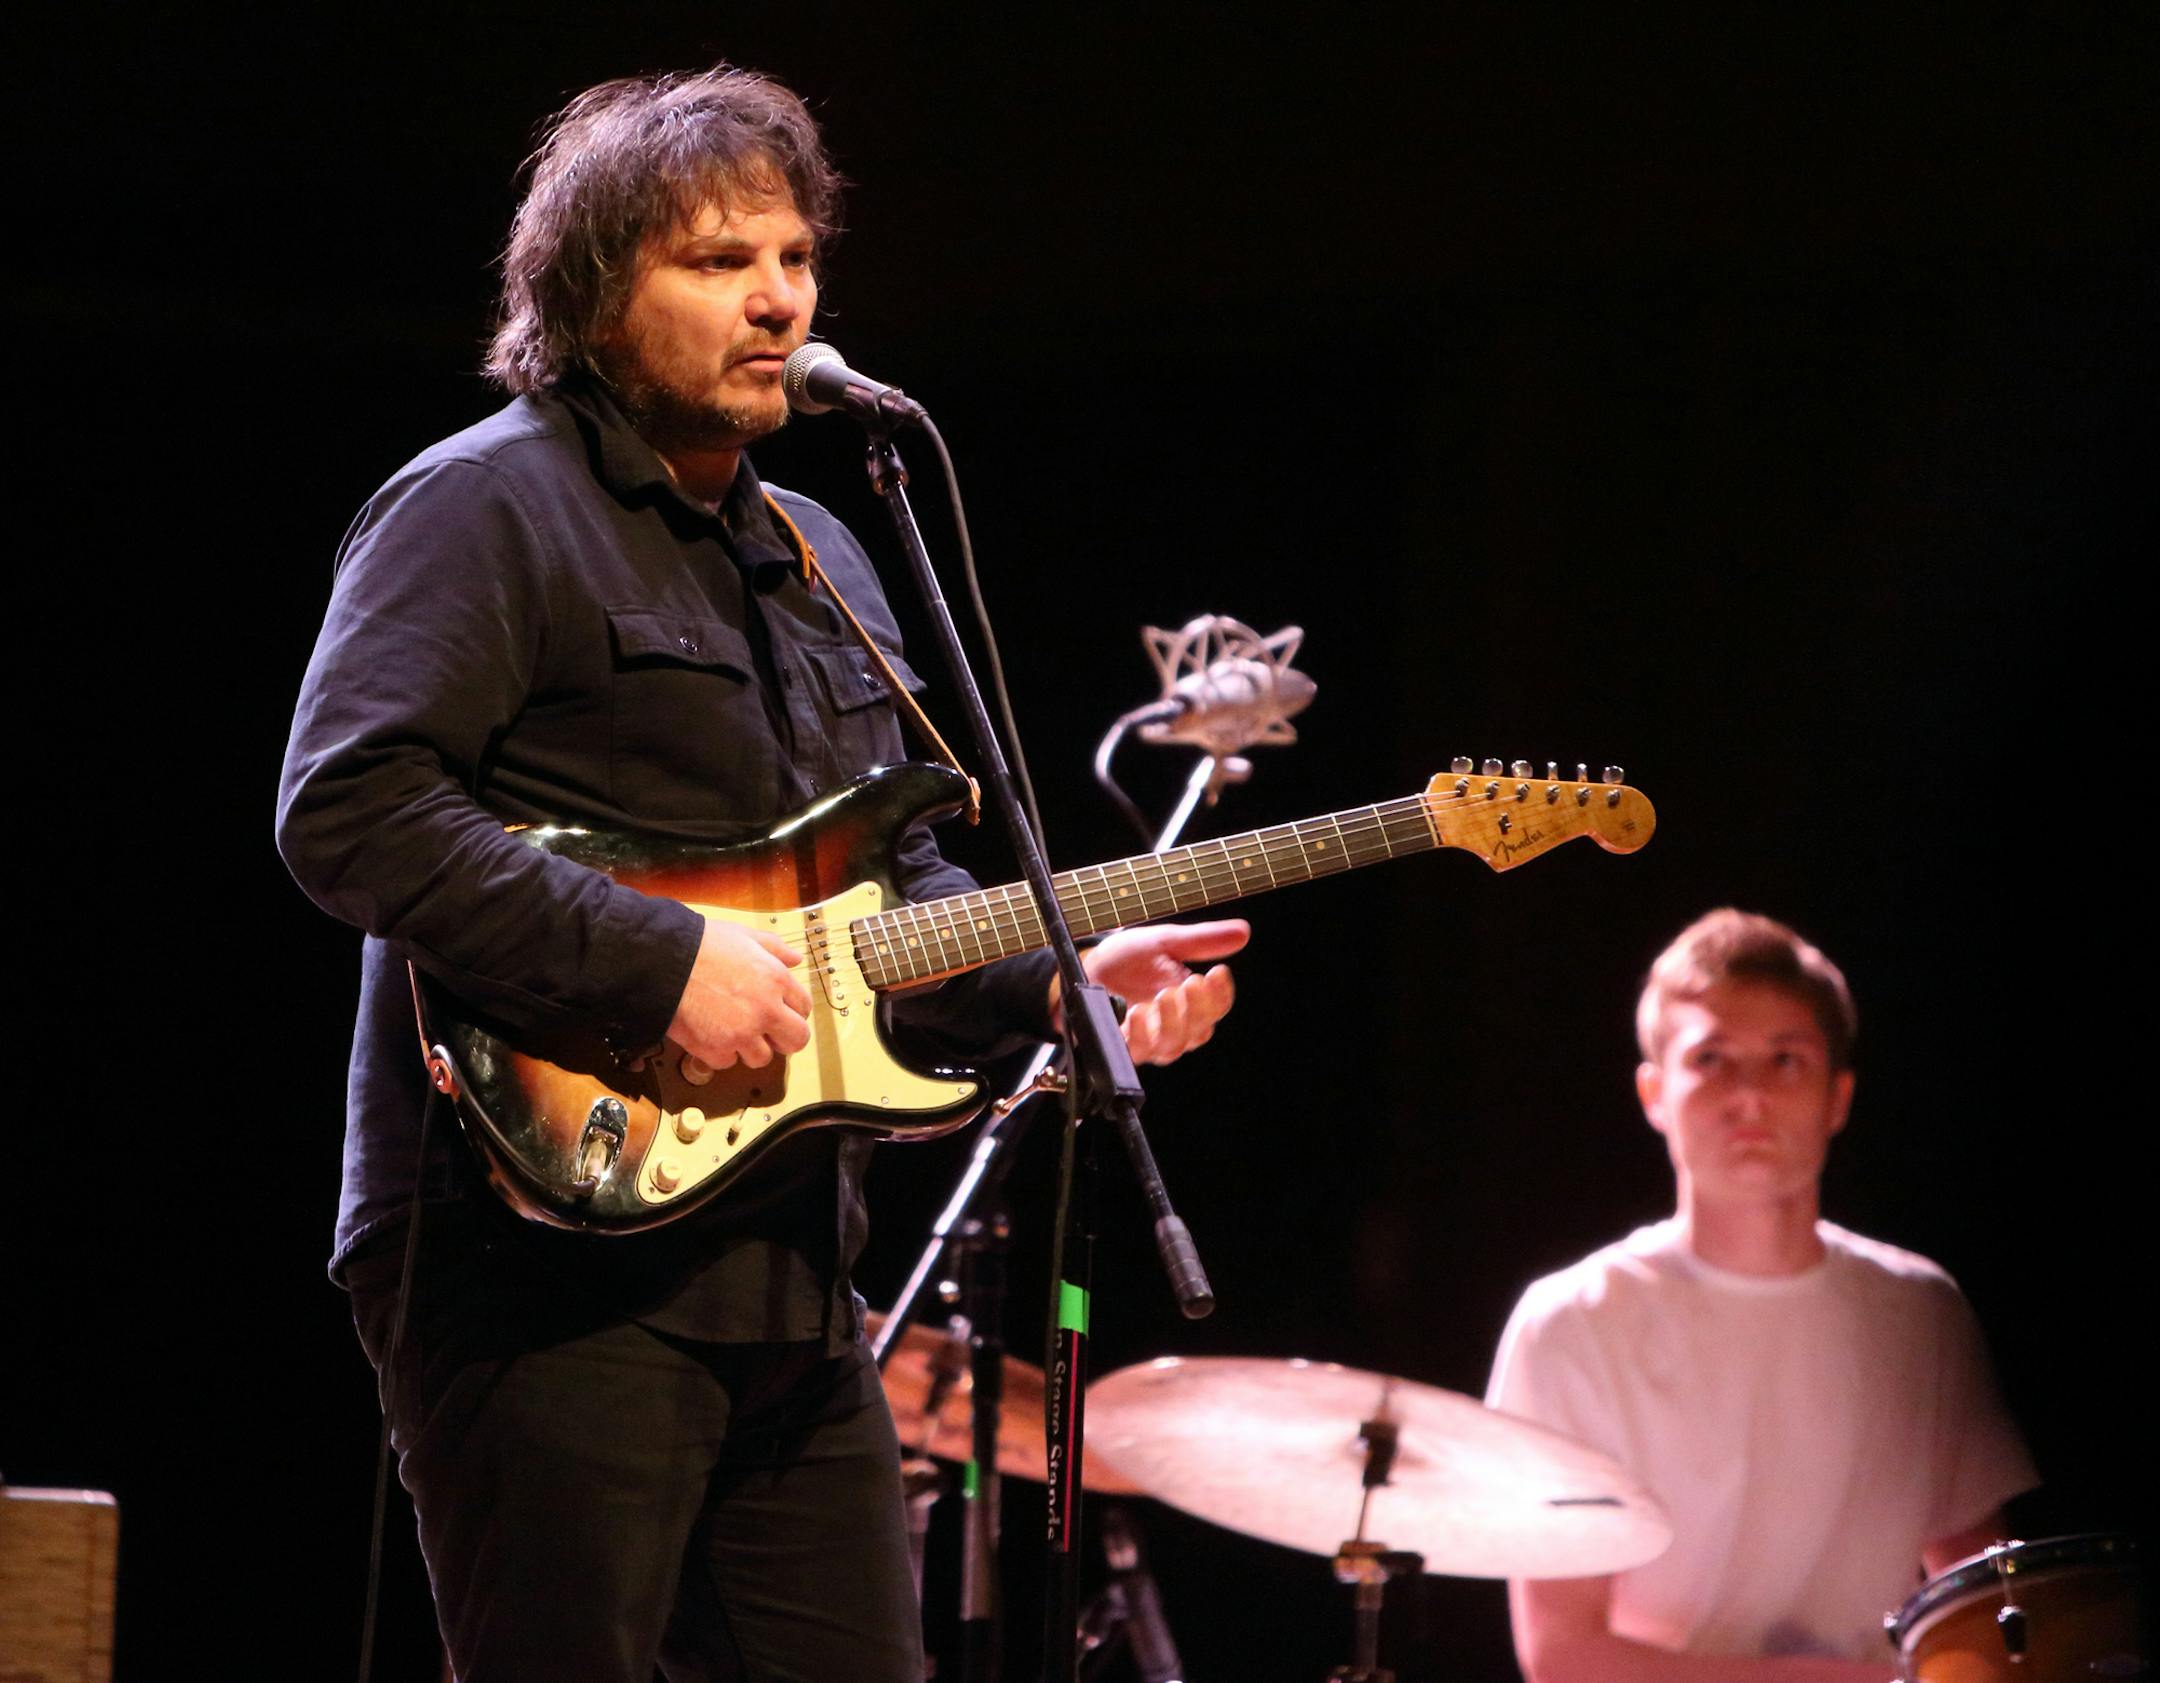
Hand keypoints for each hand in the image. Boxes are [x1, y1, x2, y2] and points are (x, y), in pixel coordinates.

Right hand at [665, 915, 812, 1069]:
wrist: (661, 962)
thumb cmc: (701, 945)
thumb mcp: (744, 935)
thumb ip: (774, 947)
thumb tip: (794, 959)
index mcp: (776, 980)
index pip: (804, 1008)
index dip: (794, 1010)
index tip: (783, 1011)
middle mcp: (764, 1010)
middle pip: (795, 1041)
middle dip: (785, 1038)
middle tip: (770, 1032)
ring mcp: (741, 1033)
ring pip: (762, 1058)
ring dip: (751, 1047)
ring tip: (736, 1031)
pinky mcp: (715, 1049)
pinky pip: (728, 1062)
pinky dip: (721, 1052)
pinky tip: (713, 1034)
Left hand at [1058, 918, 1248, 1065]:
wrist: (1085, 965)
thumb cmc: (1127, 959)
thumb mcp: (1163, 942)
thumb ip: (1200, 941)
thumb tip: (1242, 932)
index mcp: (1189, 1002)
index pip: (1216, 1007)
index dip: (1221, 994)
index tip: (1217, 972)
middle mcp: (1173, 1025)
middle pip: (1200, 1031)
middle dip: (1199, 1008)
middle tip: (1192, 982)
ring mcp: (1148, 1038)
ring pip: (1173, 1046)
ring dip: (1173, 1022)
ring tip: (1165, 995)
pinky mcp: (1122, 1045)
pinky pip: (1138, 1052)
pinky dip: (1142, 1035)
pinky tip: (1140, 1014)